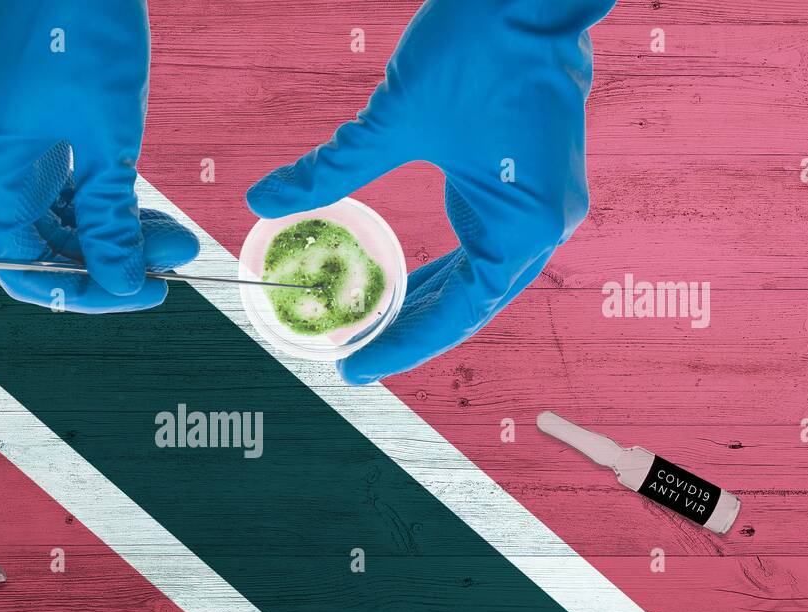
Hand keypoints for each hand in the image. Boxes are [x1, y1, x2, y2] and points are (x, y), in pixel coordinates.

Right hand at [0, 0, 197, 312]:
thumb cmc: (73, 27)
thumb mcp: (105, 138)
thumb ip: (111, 219)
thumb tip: (124, 285)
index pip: (24, 272)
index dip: (85, 294)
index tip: (144, 292)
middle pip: (42, 248)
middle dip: (111, 259)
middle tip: (176, 259)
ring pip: (55, 218)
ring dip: (112, 230)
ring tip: (175, 233)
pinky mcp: (21, 126)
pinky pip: (57, 183)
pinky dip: (99, 198)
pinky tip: (144, 204)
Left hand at [247, 0, 614, 382]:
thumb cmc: (475, 46)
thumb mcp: (392, 118)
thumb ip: (330, 169)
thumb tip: (262, 199)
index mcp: (520, 228)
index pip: (457, 314)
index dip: (401, 346)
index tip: (352, 368)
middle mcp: (542, 228)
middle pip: (470, 305)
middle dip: (410, 330)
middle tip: (353, 354)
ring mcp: (544, 207)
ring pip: (480, 279)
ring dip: (429, 301)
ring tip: (373, 325)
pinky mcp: (534, 185)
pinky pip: (489, 246)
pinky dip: (448, 267)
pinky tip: (408, 280)